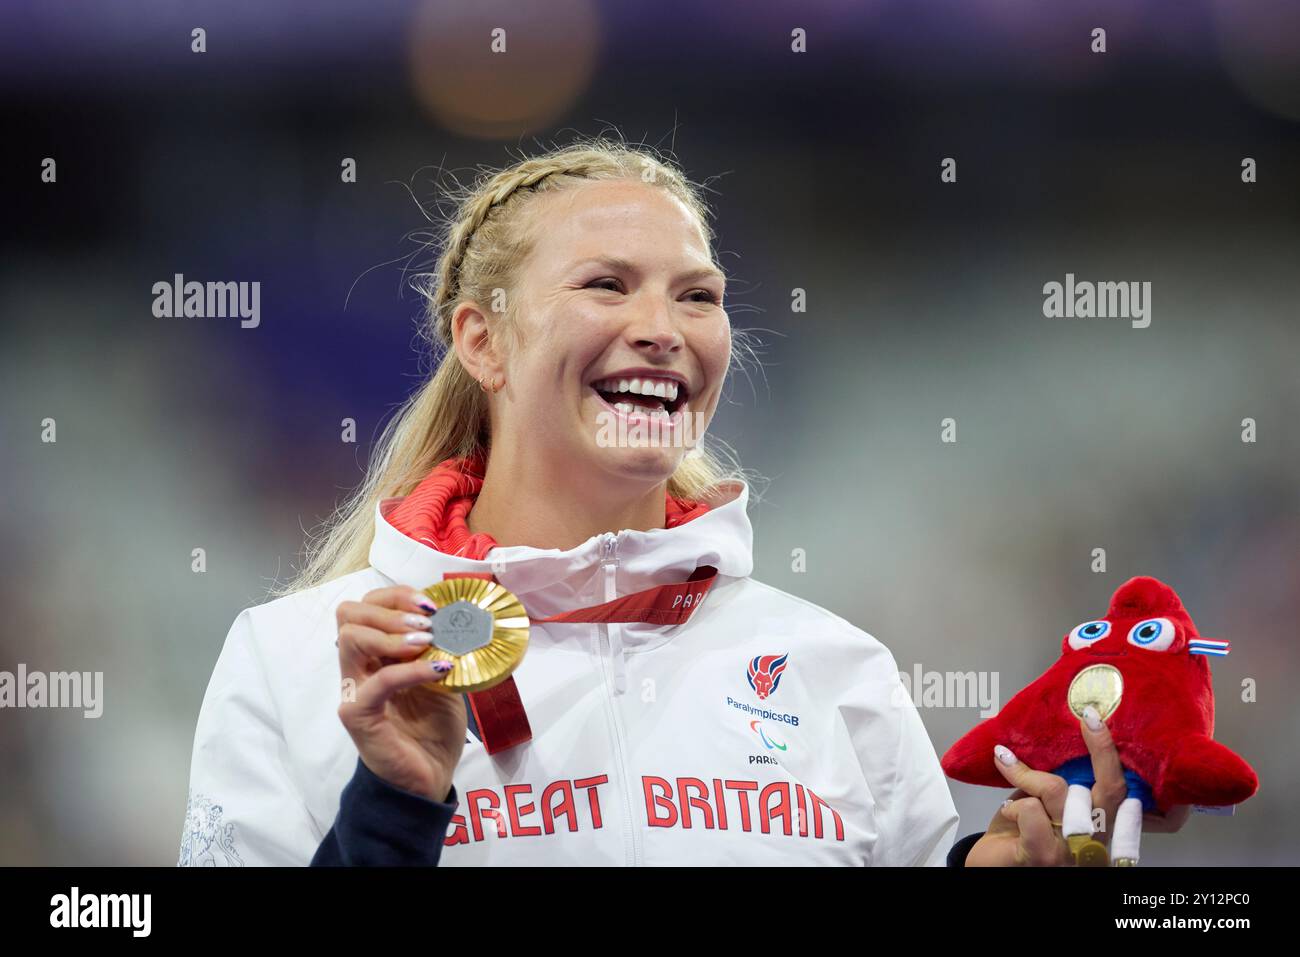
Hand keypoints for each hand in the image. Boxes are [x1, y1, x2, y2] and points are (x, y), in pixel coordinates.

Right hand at [334, 585, 466, 802]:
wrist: (429, 777)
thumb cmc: (432, 728)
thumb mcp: (442, 677)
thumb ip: (440, 649)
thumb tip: (459, 617)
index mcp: (374, 654)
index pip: (365, 606)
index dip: (395, 596)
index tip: (430, 605)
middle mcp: (356, 667)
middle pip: (348, 613)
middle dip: (390, 608)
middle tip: (426, 623)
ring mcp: (353, 690)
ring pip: (349, 637)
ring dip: (392, 633)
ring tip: (426, 641)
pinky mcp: (359, 715)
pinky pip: (378, 682)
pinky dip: (410, 670)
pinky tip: (437, 670)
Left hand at [964, 707, 1190, 865]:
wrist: (992, 867)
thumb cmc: (1023, 833)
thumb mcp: (1048, 804)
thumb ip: (1065, 783)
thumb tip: (1067, 739)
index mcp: (1104, 827)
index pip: (1125, 792)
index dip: (1116, 756)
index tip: (1098, 718)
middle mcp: (1099, 842)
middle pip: (1110, 789)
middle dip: (1101, 747)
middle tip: (1087, 716)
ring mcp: (1074, 852)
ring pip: (1058, 791)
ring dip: (1027, 775)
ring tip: (1009, 766)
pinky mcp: (1043, 856)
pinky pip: (1031, 812)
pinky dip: (1014, 805)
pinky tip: (1007, 812)